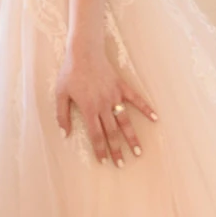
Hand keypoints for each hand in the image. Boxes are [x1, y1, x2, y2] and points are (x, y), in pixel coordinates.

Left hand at [54, 40, 157, 165]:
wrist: (84, 52)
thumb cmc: (70, 73)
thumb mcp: (60, 93)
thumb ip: (61, 115)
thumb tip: (64, 134)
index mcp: (89, 108)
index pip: (96, 134)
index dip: (100, 149)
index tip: (104, 161)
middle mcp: (104, 105)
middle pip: (112, 132)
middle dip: (117, 150)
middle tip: (121, 164)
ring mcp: (114, 96)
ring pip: (125, 121)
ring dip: (132, 137)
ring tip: (138, 151)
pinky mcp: (121, 87)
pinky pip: (136, 99)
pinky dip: (146, 108)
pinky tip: (155, 118)